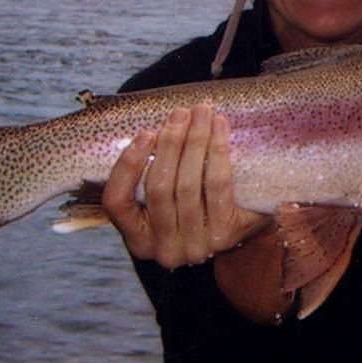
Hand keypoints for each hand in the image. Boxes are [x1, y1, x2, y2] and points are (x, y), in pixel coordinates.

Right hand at [102, 105, 267, 268]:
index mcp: (139, 240)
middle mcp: (164, 249)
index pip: (117, 202)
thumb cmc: (198, 204)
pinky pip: (217, 185)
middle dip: (170, 144)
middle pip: (159, 188)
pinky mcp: (225, 235)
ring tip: (202, 113)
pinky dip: (217, 152)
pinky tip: (219, 129)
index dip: (127, 165)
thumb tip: (149, 129)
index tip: (145, 132)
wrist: (244, 230)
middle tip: (180, 113)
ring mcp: (195, 245)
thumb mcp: (168, 199)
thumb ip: (151, 174)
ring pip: (188, 185)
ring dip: (195, 141)